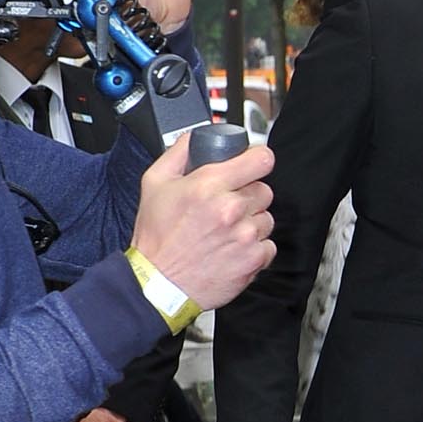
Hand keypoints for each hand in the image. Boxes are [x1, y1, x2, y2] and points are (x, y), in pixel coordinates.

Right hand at [132, 131, 275, 307]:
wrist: (159, 284)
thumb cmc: (157, 238)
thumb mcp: (154, 183)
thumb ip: (178, 152)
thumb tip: (196, 137)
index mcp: (209, 185)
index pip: (261, 159)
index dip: (257, 160)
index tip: (252, 164)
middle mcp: (231, 209)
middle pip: (264, 189)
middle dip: (247, 194)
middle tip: (225, 206)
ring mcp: (245, 235)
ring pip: (266, 217)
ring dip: (251, 221)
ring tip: (224, 231)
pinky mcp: (255, 259)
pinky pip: (268, 243)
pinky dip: (254, 246)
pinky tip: (231, 248)